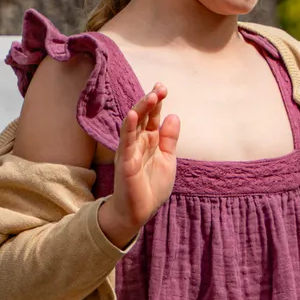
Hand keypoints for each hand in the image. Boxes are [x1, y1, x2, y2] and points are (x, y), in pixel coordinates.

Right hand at [100, 84, 180, 246]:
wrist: (139, 211)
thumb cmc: (151, 186)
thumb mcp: (167, 159)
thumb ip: (169, 139)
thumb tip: (173, 115)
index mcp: (149, 140)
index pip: (152, 116)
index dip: (157, 102)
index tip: (163, 88)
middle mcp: (138, 142)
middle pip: (142, 116)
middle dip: (150, 101)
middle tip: (160, 88)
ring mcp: (130, 150)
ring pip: (133, 125)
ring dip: (140, 109)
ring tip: (150, 96)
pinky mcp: (126, 161)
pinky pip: (126, 141)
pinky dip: (129, 128)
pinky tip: (133, 115)